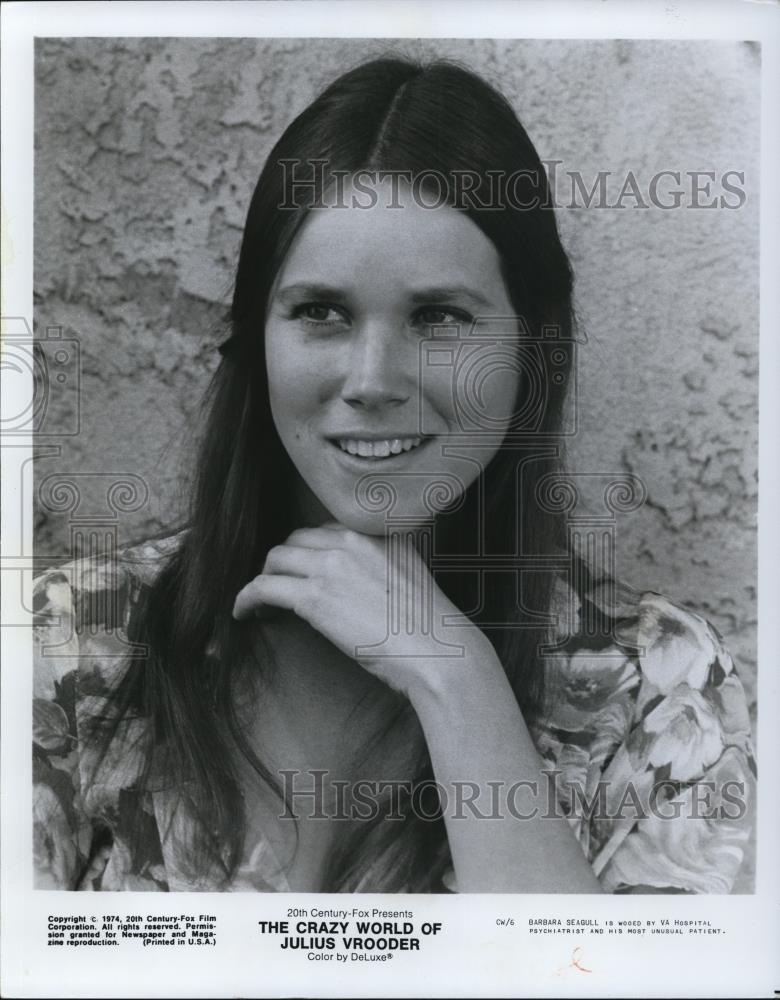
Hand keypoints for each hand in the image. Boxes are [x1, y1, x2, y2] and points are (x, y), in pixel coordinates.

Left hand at [232, 523, 494, 701]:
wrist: (437, 651)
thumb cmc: (428, 627)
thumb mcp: (410, 574)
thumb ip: (383, 561)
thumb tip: (357, 577)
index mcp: (375, 533)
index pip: (325, 531)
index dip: (309, 553)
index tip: (303, 573)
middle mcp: (351, 540)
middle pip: (296, 540)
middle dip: (284, 563)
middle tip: (279, 588)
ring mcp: (331, 566)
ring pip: (276, 559)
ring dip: (263, 579)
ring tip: (260, 604)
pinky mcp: (314, 597)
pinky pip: (263, 587)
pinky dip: (247, 598)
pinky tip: (243, 613)